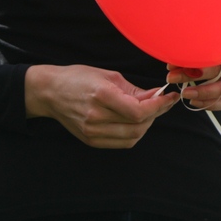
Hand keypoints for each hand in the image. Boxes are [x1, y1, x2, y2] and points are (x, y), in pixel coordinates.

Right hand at [24, 63, 179, 148]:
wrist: (50, 92)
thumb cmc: (80, 78)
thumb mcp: (110, 77)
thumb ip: (135, 90)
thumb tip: (157, 96)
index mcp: (102, 97)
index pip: (139, 111)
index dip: (160, 106)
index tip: (170, 97)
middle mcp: (96, 117)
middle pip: (139, 126)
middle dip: (157, 114)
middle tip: (164, 102)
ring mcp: (92, 132)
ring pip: (132, 137)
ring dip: (147, 125)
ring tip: (151, 111)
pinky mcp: (90, 140)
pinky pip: (121, 143)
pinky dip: (134, 133)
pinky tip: (138, 121)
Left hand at [167, 53, 220, 110]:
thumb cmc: (208, 50)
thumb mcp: (200, 48)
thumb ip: (189, 55)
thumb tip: (172, 66)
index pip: (218, 55)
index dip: (197, 62)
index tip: (174, 66)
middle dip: (194, 78)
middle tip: (173, 78)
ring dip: (203, 95)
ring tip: (185, 94)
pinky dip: (209, 104)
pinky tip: (194, 101)